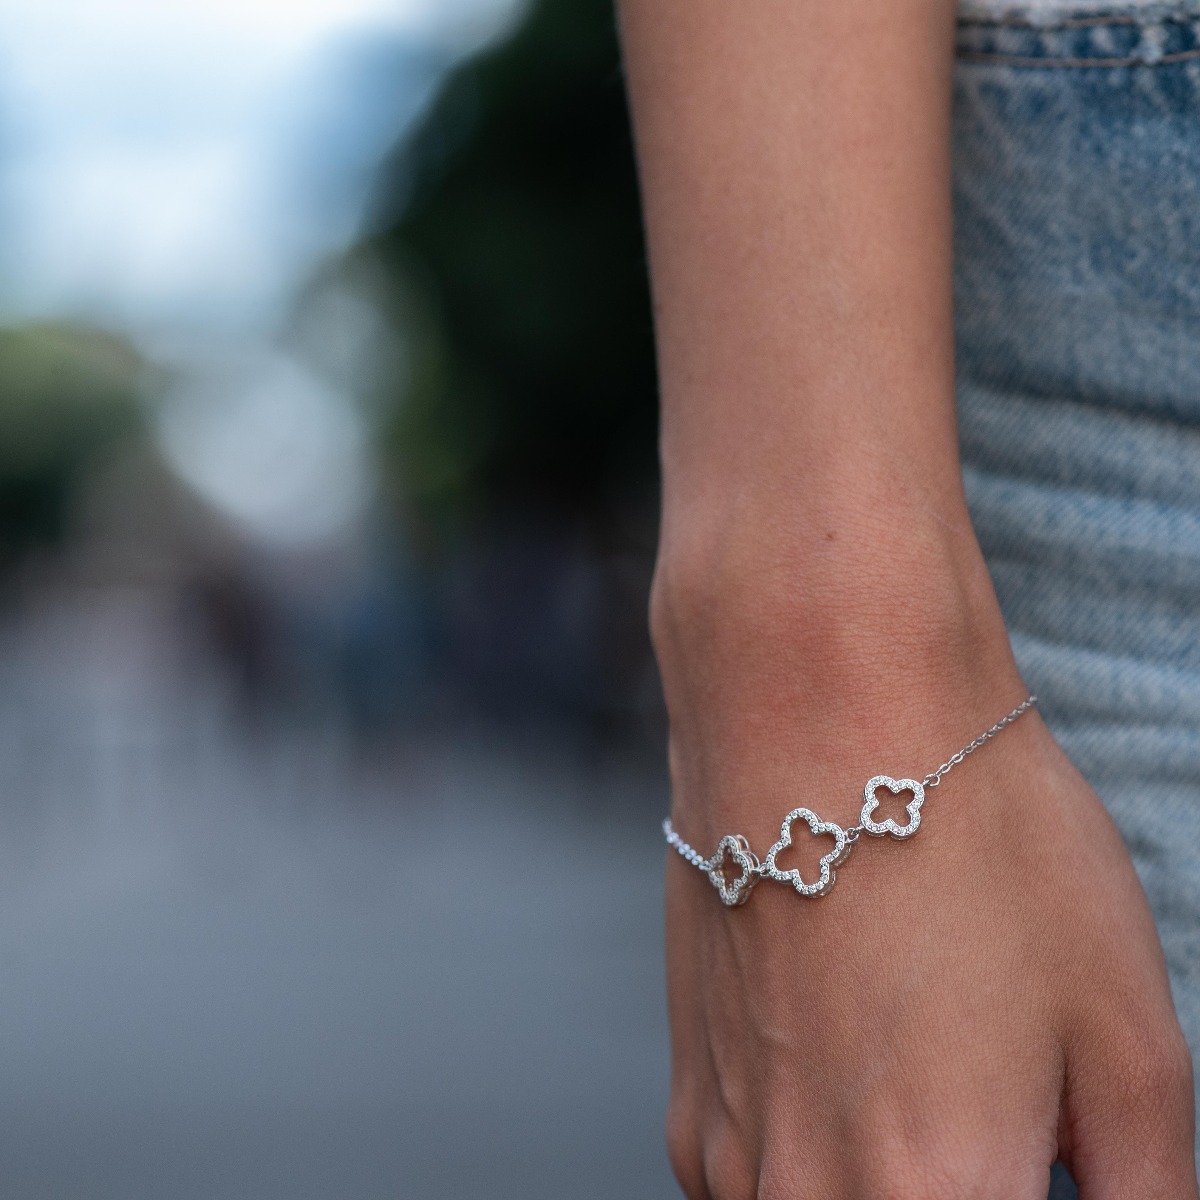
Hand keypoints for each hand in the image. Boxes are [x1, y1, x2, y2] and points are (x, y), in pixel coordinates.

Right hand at [659, 625, 1196, 1196]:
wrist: (812, 706)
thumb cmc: (970, 834)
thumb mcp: (1127, 1025)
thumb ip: (1148, 1191)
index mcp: (940, 1194)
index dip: (1044, 1188)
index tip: (1049, 1159)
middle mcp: (814, 1196)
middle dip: (973, 1184)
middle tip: (1002, 1108)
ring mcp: (736, 1152)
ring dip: (888, 1186)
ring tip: (928, 1079)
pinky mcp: (693, 1096)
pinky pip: (757, 1191)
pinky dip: (818, 1165)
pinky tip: (851, 1072)